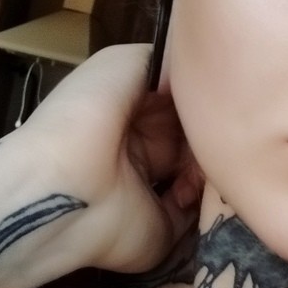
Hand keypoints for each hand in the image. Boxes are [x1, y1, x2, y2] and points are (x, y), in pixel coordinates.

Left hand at [12, 44, 202, 273]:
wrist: (65, 184)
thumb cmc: (90, 114)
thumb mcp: (124, 63)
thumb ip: (166, 57)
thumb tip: (202, 71)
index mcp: (133, 115)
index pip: (184, 106)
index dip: (203, 99)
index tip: (222, 94)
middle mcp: (146, 153)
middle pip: (198, 140)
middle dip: (213, 133)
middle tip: (218, 129)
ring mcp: (155, 193)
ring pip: (205, 176)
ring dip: (214, 165)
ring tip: (209, 159)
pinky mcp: (165, 230)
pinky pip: (202, 214)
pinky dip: (210, 201)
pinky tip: (196, 186)